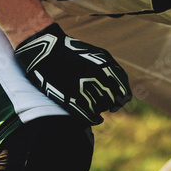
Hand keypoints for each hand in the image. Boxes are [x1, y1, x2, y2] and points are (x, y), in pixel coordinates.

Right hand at [14, 23, 131, 124]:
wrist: (46, 51)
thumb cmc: (72, 51)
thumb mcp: (97, 55)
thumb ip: (111, 70)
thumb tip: (121, 87)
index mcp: (105, 67)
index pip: (123, 90)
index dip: (123, 98)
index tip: (121, 102)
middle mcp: (97, 78)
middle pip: (111, 100)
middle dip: (111, 104)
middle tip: (109, 107)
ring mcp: (83, 89)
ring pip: (100, 108)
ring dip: (100, 109)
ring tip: (97, 107)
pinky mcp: (70, 97)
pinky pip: (88, 115)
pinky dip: (94, 119)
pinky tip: (95, 120)